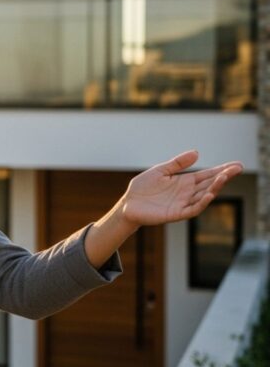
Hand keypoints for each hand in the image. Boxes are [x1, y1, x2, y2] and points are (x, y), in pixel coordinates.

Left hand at [120, 151, 242, 226]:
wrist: (128, 204)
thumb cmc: (143, 188)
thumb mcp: (160, 170)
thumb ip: (177, 163)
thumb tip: (197, 152)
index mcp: (184, 182)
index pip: (207, 175)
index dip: (221, 170)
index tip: (237, 165)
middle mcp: (187, 193)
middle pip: (209, 184)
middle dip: (224, 177)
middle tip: (237, 168)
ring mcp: (183, 203)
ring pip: (204, 196)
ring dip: (215, 187)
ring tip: (224, 177)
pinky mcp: (176, 213)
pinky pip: (193, 209)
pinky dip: (201, 203)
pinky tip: (208, 195)